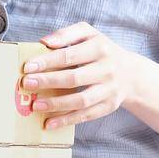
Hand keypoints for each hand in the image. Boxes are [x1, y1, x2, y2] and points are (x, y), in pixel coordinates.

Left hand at [20, 21, 138, 130]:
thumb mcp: (89, 34)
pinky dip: (66, 120)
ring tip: (35, 105)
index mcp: (100, 48)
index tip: (28, 67)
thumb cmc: (101, 51)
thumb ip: (66, 34)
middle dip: (48, 82)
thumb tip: (44, 42)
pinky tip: (49, 123)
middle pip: (74, 78)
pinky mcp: (108, 106)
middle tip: (27, 84)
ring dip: (56, 104)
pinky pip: (86, 116)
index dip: (47, 61)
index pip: (70, 55)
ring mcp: (109, 90)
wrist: (131, 73)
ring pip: (81, 100)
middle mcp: (107, 69)